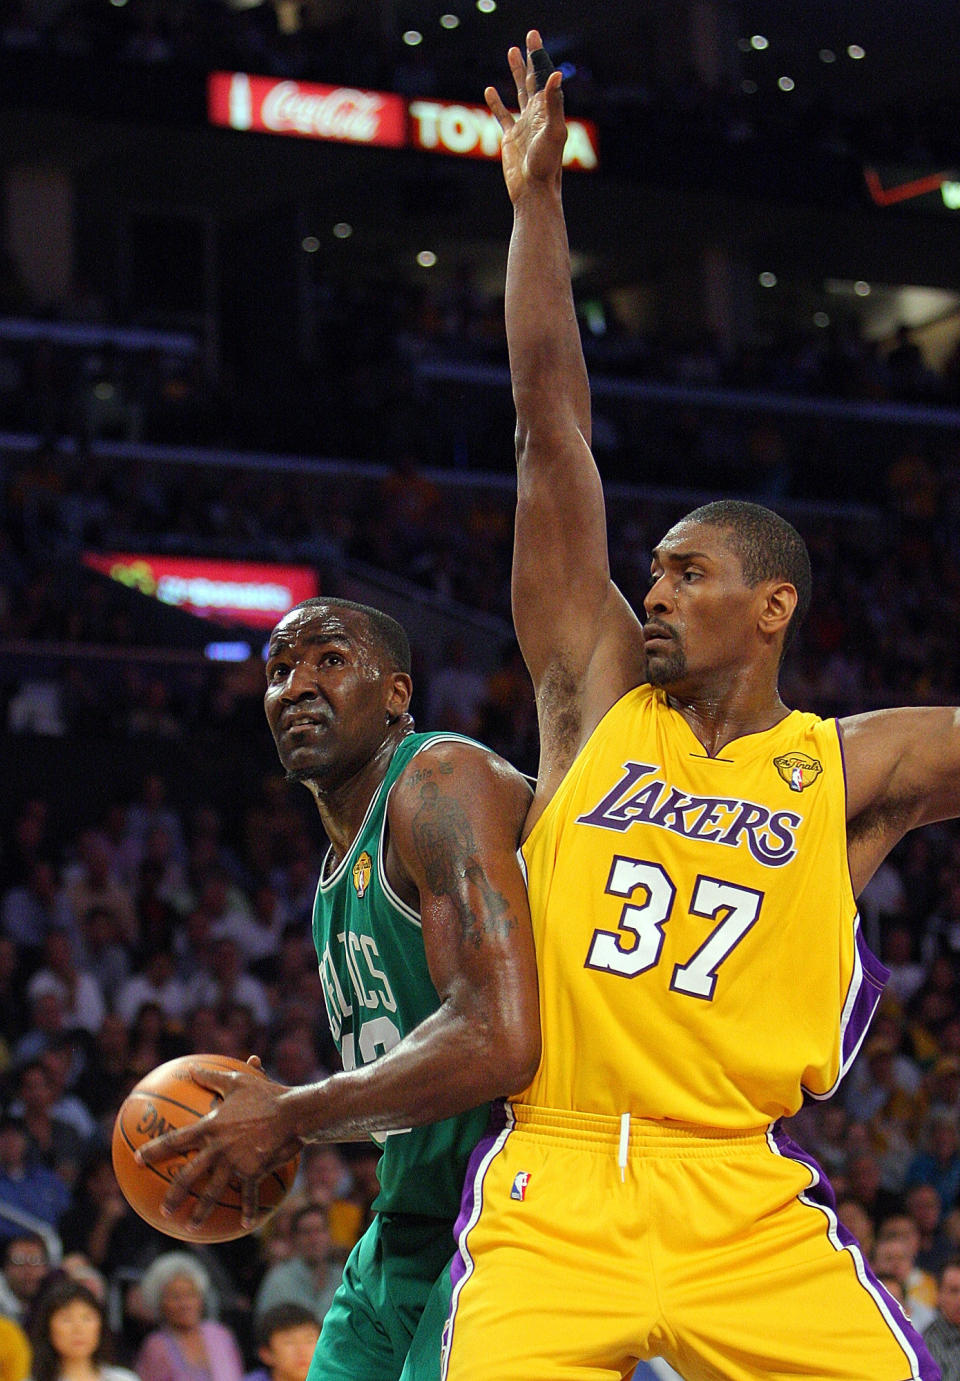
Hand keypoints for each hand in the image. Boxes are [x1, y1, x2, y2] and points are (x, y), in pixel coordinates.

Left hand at [135, 1056, 301, 1230]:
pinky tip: (245, 1225)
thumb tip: (193, 1068)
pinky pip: (248, 1195)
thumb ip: (213, 1078)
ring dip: (201, 1212)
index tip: (137, 1159)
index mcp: (210, 1128)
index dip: (154, 1149)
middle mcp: (218, 1148)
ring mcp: (234, 1163)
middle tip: (163, 1209)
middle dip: (174, 1194)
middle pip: (189, 1175)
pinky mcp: (253, 1172)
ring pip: (212, 1192)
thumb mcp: (238, 1081)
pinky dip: (247, 1210)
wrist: (291, 1112)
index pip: (176, 1140)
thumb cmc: (265, 1094)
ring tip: (191, 1227)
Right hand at [484, 29, 565, 203]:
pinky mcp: (510, 138)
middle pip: (532, 79)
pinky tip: (490, 90)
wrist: (533, 191)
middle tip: (529, 36)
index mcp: (547, 110)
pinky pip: (501, 116)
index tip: (533, 37)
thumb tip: (555, 74)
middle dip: (530, 58)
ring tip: (512, 52)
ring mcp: (523, 125)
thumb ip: (553, 103)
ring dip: (515, 73)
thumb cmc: (547, 165)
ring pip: (518, 92)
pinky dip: (495, 103)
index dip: (538, 56)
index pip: (542, 76)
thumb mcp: (553, 132)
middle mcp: (537, 115)